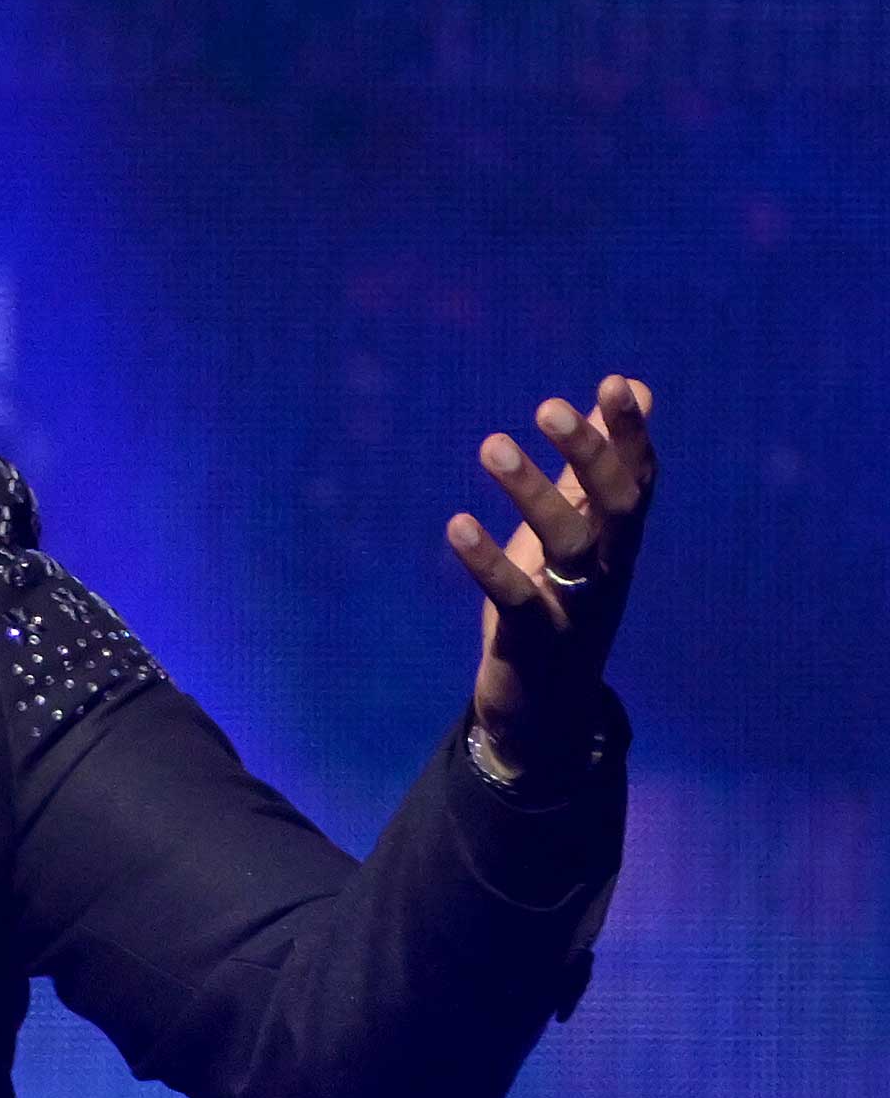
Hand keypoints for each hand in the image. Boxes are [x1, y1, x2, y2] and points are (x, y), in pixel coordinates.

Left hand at [448, 373, 654, 786]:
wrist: (544, 714)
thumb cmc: (560, 608)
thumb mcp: (582, 533)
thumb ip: (599, 466)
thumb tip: (640, 388)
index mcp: (620, 544)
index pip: (639, 480)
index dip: (632, 433)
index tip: (614, 383)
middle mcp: (610, 572)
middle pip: (618, 506)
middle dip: (590, 453)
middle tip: (549, 405)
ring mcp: (577, 608)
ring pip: (568, 544)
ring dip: (532, 491)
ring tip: (491, 443)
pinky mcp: (534, 643)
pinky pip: (515, 597)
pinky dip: (487, 561)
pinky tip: (457, 525)